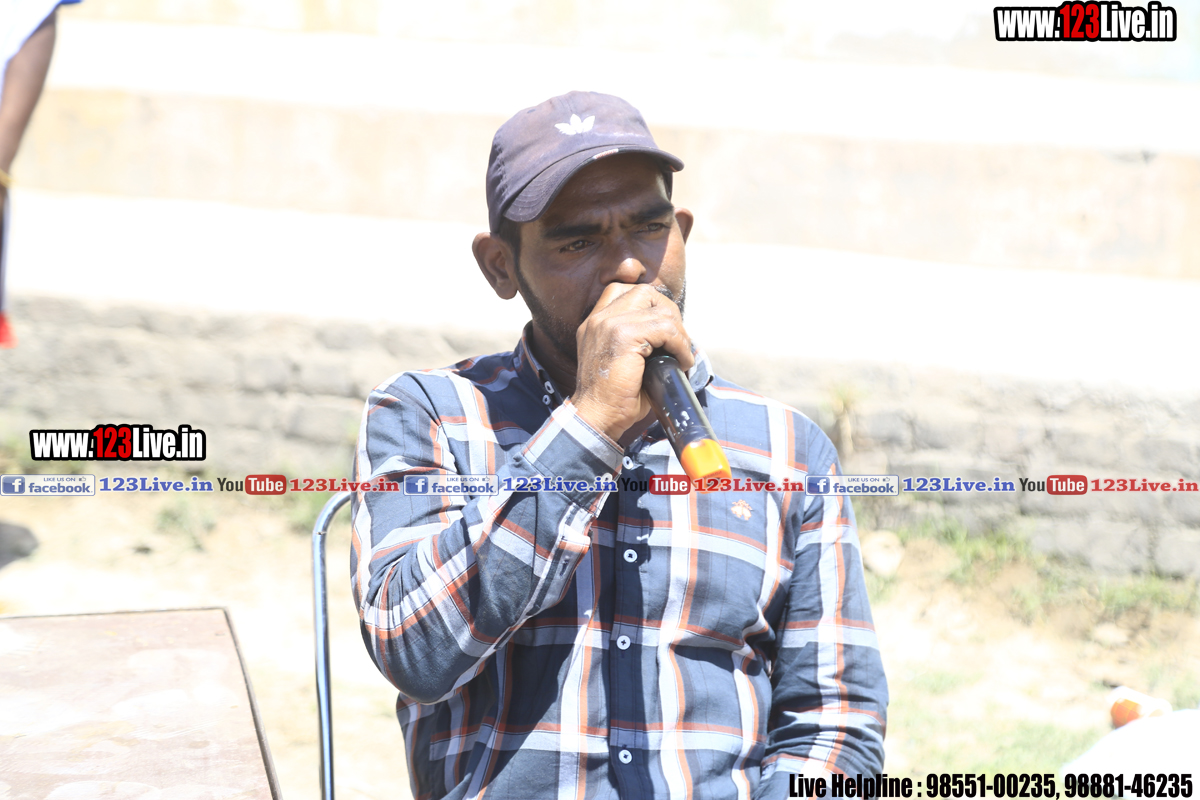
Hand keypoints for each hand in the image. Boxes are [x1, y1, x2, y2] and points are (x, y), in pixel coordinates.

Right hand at [571, 283, 693, 442]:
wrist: (596, 418)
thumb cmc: (614, 398)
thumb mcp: (622, 360)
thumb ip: (638, 341)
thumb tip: (674, 335)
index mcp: (595, 322)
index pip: (626, 292)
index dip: (652, 306)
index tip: (664, 332)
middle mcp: (598, 318)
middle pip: (645, 292)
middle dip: (669, 314)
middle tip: (677, 342)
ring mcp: (609, 324)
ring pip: (659, 309)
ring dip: (678, 332)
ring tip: (681, 355)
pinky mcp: (623, 335)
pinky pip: (665, 328)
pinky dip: (680, 345)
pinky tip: (681, 362)